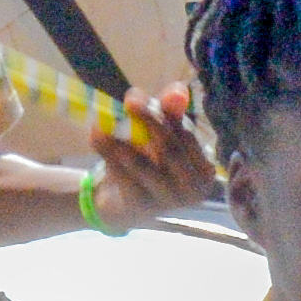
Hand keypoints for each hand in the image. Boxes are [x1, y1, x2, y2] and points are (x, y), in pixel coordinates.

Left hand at [93, 89, 221, 221]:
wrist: (124, 202)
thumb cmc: (151, 161)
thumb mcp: (160, 131)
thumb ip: (170, 110)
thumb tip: (178, 91)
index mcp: (204, 169)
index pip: (185, 137)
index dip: (164, 114)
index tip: (137, 97)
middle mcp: (192, 190)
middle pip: (169, 150)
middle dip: (148, 122)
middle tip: (129, 102)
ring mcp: (168, 203)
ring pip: (144, 166)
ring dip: (121, 141)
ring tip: (102, 123)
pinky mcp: (143, 209)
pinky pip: (125, 179)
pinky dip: (109, 156)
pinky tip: (96, 138)